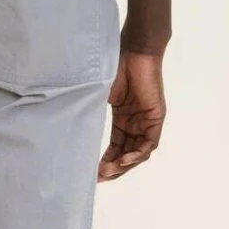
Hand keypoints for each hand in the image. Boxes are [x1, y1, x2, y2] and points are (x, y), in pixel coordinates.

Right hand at [98, 49, 165, 180]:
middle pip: (127, 154)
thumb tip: (72, 129)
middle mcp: (136, 123)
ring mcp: (147, 121)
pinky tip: (124, 161)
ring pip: (138, 153)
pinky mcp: (156, 117)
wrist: (133, 49)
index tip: (92, 174)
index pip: (116, 148)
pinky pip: (149, 143)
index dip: (105, 162)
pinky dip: (137, 154)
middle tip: (99, 178)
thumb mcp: (100, 96)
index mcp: (123, 119)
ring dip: (124, 165)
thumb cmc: (115, 67)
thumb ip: (92, 113)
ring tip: (108, 172)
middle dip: (113, 169)